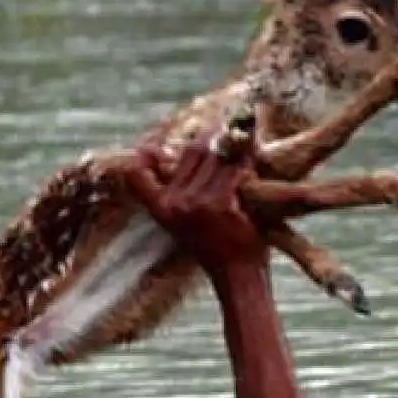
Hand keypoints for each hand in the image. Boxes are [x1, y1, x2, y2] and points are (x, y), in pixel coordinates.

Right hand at [123, 130, 269, 273]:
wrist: (238, 280)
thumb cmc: (220, 250)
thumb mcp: (188, 222)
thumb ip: (185, 191)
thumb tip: (196, 151)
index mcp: (161, 208)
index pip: (140, 170)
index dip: (148, 152)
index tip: (165, 137)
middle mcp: (175, 203)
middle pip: (195, 151)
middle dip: (216, 133)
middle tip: (235, 118)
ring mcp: (197, 203)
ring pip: (218, 155)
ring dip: (238, 143)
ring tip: (251, 131)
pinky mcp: (221, 203)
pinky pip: (236, 169)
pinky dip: (249, 160)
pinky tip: (257, 157)